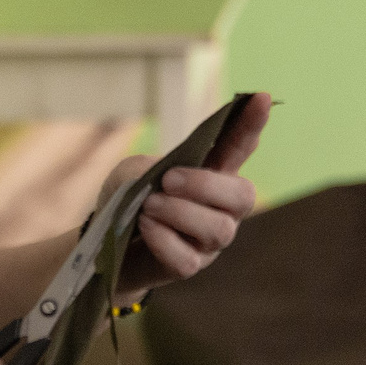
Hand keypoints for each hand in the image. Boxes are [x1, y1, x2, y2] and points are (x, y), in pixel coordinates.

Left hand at [109, 92, 267, 296]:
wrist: (103, 247)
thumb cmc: (126, 203)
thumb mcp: (130, 174)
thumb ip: (152, 167)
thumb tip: (168, 175)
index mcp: (210, 175)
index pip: (238, 148)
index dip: (251, 125)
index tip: (261, 98)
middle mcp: (220, 209)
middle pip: (242, 196)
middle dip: (206, 185)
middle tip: (168, 180)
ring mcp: (208, 241)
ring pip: (218, 228)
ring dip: (180, 212)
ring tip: (148, 206)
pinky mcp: (189, 266)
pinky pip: (188, 258)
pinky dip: (164, 239)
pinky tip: (145, 227)